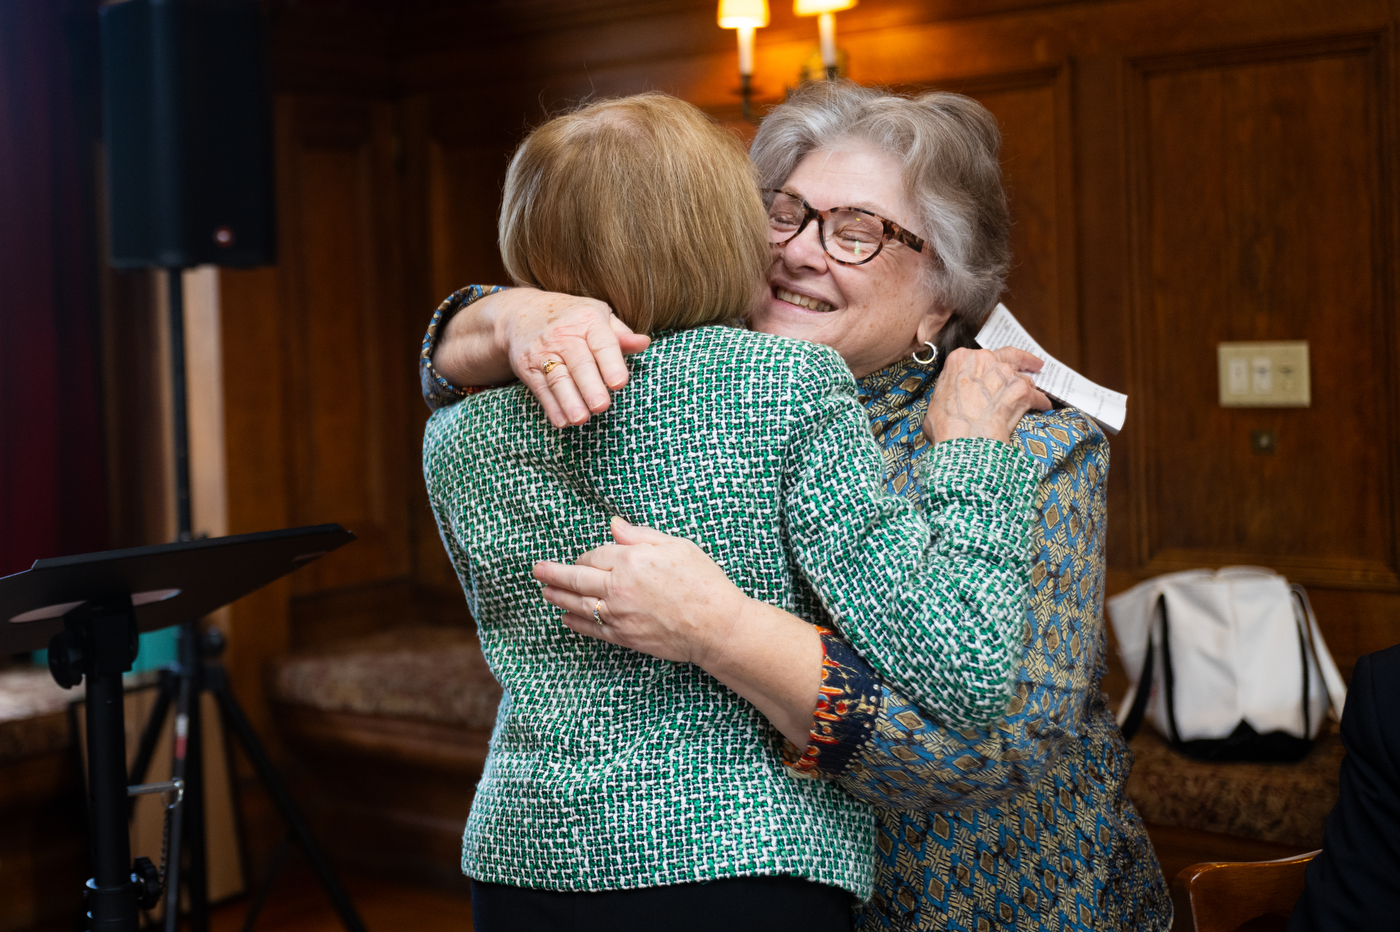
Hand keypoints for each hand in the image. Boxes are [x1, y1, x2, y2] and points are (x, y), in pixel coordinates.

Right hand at [437, 288, 651, 427]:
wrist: (522, 312)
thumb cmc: (572, 318)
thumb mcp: (598, 316)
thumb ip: (621, 334)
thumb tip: (644, 343)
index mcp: (588, 320)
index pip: (602, 343)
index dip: (611, 363)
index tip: (619, 383)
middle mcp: (564, 334)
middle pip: (579, 363)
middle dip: (590, 386)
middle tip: (601, 406)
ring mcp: (543, 351)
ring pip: (558, 379)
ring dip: (569, 400)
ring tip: (581, 419)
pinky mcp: (528, 367)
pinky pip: (541, 389)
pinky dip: (551, 407)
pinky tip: (562, 421)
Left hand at [531, 517, 746, 665]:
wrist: (716, 625)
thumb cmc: (703, 581)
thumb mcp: (676, 546)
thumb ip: (640, 536)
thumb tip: (613, 525)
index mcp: (631, 560)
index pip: (596, 555)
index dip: (587, 555)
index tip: (584, 557)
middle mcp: (619, 587)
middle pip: (577, 578)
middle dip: (553, 573)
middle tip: (536, 569)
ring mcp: (619, 614)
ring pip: (578, 604)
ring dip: (558, 597)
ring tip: (544, 591)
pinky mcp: (624, 636)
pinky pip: (592, 629)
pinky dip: (575, 623)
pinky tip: (565, 618)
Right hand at [924, 346, 1051, 444]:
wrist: (964, 438)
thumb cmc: (947, 423)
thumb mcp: (937, 400)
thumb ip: (950, 389)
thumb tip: (954, 397)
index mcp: (962, 359)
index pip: (980, 356)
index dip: (990, 364)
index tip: (996, 365)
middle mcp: (986, 361)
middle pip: (1010, 356)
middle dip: (1023, 360)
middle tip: (1034, 364)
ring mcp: (1005, 374)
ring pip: (1023, 378)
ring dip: (1029, 387)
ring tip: (1034, 395)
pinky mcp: (1022, 391)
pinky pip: (1037, 396)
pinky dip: (1040, 402)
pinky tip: (1043, 407)